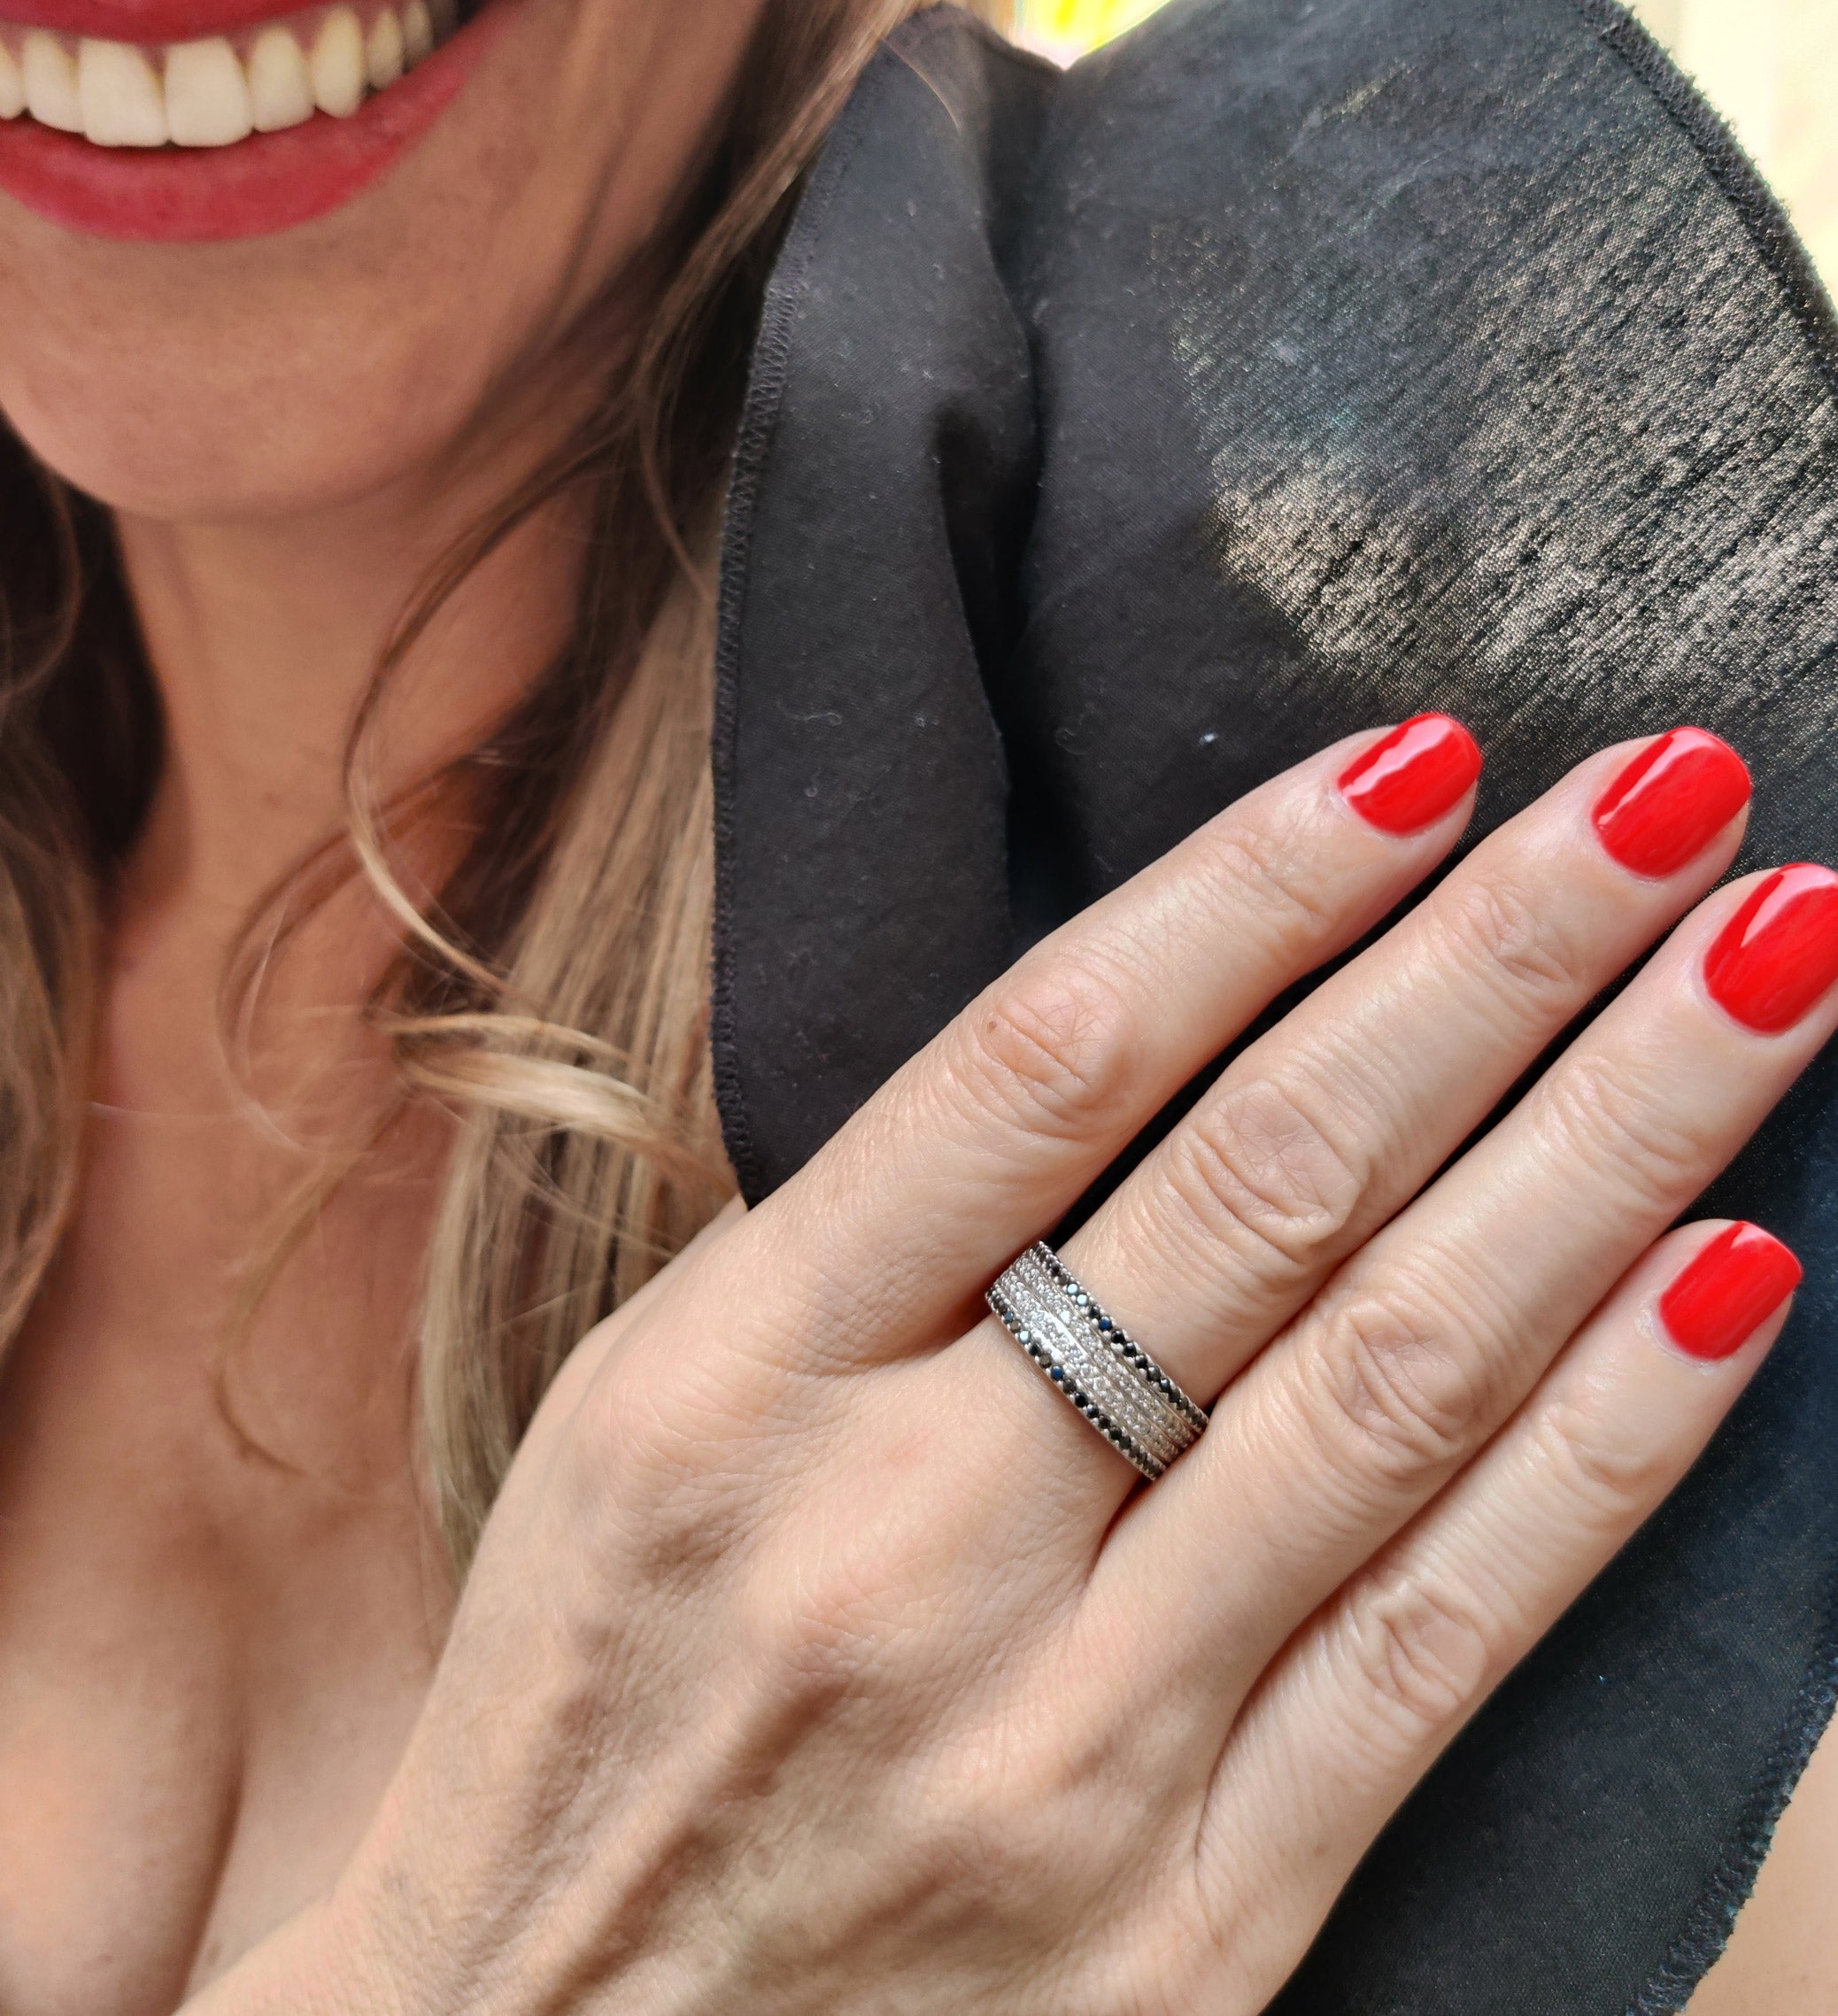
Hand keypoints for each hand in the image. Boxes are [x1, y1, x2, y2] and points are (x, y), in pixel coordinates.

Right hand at [201, 722, 1826, 2015]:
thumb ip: (858, 1249)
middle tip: (1673, 794)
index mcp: (734, 1379)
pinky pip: (1443, 1634)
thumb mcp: (636, 1431)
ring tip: (1762, 964)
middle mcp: (907, 1534)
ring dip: (1610, 1146)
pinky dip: (1605, 1447)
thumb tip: (1137, 1024)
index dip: (1257, 886)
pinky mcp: (1198, 1912)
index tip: (1423, 757)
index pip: (1046, 1059)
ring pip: (1397, 1376)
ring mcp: (1069, 1732)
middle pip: (1263, 1185)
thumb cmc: (583, 1721)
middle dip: (1494, 963)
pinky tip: (1735, 1279)